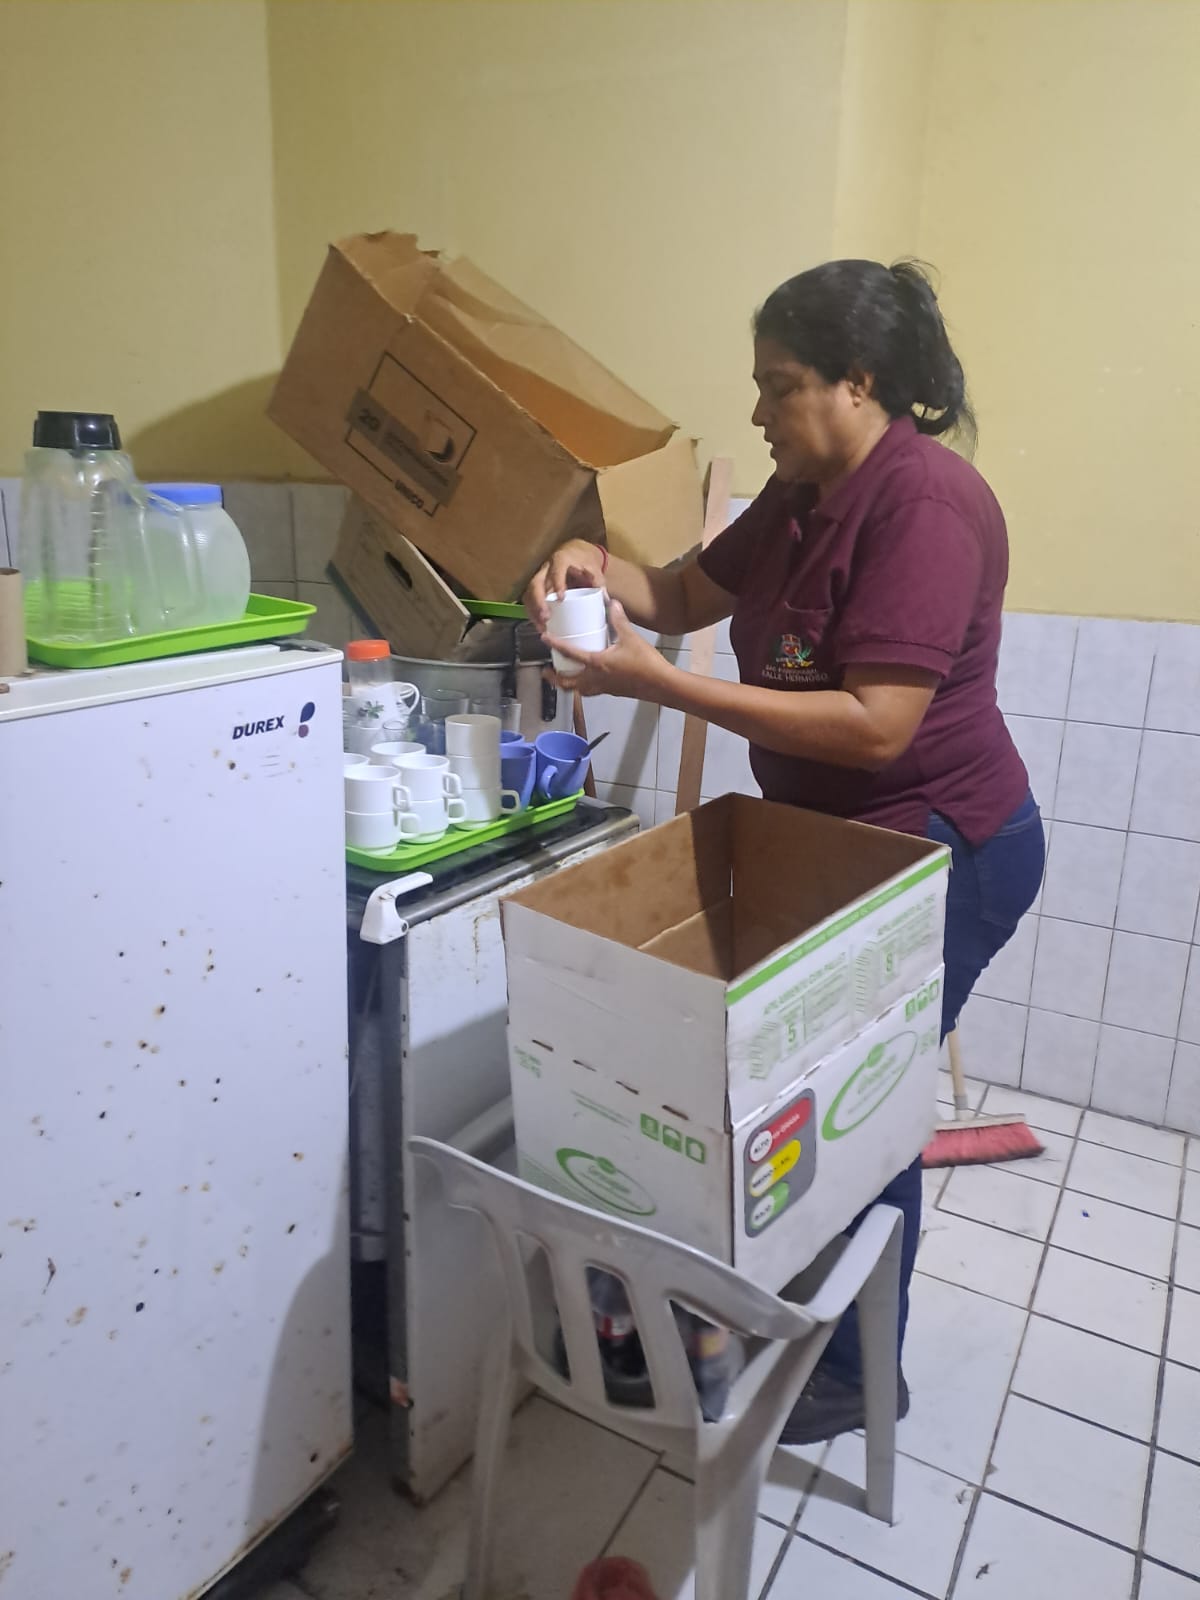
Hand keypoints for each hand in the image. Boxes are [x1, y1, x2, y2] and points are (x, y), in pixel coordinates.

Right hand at [524, 539, 606, 628]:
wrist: (576, 553)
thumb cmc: (585, 562)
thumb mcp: (594, 569)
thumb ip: (598, 583)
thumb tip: (606, 600)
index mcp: (562, 559)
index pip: (557, 570)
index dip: (557, 583)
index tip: (561, 598)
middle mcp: (547, 567)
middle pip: (536, 583)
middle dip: (538, 601)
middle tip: (546, 618)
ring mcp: (540, 576)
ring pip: (530, 592)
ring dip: (533, 610)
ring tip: (541, 626)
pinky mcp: (537, 586)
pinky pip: (530, 599)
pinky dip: (533, 612)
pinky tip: (539, 625)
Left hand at [545, 600, 673, 702]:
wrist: (661, 685)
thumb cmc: (645, 662)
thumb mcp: (631, 638)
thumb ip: (619, 620)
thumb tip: (611, 602)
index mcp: (596, 663)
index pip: (570, 654)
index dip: (555, 645)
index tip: (544, 638)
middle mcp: (595, 679)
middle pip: (567, 683)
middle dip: (554, 678)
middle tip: (547, 670)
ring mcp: (603, 688)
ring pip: (578, 690)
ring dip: (568, 685)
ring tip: (564, 675)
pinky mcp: (611, 692)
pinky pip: (590, 691)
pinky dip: (583, 687)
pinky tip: (588, 678)